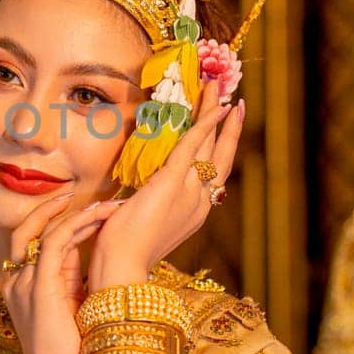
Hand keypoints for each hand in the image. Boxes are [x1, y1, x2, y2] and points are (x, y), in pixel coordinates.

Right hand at [0, 190, 123, 353]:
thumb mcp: (69, 310)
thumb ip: (72, 282)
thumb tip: (95, 258)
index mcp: (23, 286)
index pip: (36, 241)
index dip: (60, 221)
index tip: (88, 210)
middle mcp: (17, 280)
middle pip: (31, 229)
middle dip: (59, 208)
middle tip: (94, 198)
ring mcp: (25, 282)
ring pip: (45, 230)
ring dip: (78, 213)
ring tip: (108, 205)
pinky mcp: (39, 286)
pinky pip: (54, 242)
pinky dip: (77, 225)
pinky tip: (99, 217)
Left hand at [86, 80, 245, 291]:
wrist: (121, 267)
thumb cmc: (124, 251)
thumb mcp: (145, 223)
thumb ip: (152, 204)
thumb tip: (143, 192)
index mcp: (194, 212)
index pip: (212, 173)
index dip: (220, 147)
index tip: (224, 127)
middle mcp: (200, 202)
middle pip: (218, 155)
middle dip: (226, 125)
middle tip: (231, 98)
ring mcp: (189, 192)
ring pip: (208, 144)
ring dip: (213, 112)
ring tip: (218, 86)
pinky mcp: (172, 182)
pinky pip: (193, 146)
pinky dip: (205, 124)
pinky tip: (214, 107)